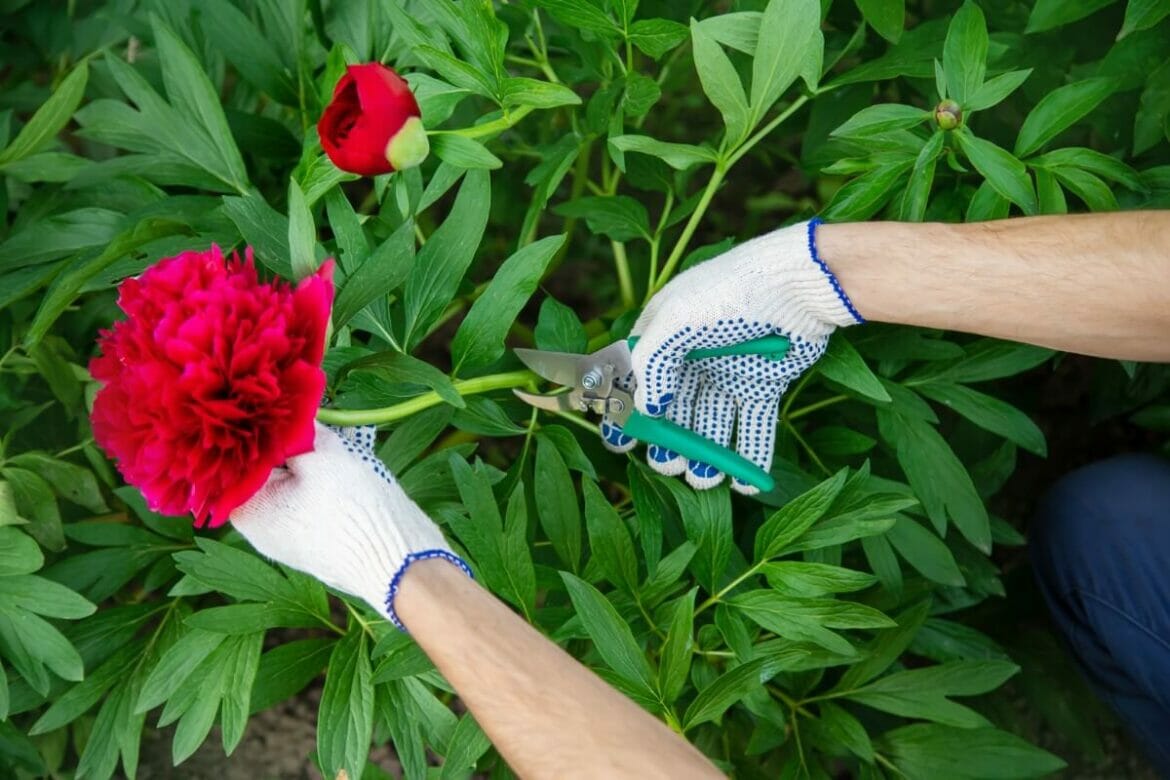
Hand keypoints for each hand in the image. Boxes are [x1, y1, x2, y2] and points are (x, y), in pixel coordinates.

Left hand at [231, 422, 469, 628]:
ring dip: (309, 462)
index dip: (258, 429)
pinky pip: (309, 503)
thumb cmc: (352, 509)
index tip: (277, 408)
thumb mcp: (323, 454)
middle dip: (287, 445)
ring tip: (333, 444)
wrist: (397, 562)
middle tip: (311, 423)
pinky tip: (344, 470)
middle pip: (265, 471)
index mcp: (246, 510)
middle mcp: (259, 530)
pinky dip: (322, 484)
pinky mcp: (314, 542)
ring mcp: (287, 539)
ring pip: (291, 486)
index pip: (238, 457)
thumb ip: (297, 429)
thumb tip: (286, 410)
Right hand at [601, 219, 862, 494]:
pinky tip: (742, 484)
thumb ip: (652, 362)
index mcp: (665, 334)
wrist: (799, 285)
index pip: (635, 379)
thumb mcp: (678, 319)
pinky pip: (752, 427)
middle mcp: (694, 357)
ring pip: (710, 424)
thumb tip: (647, 408)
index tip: (617, 442)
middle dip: (668, 442)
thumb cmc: (732, 292)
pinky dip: (748, 457)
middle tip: (668, 466)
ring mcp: (729, 373)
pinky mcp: (763, 385)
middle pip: (673, 409)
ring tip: (703, 479)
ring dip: (704, 455)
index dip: (625, 412)